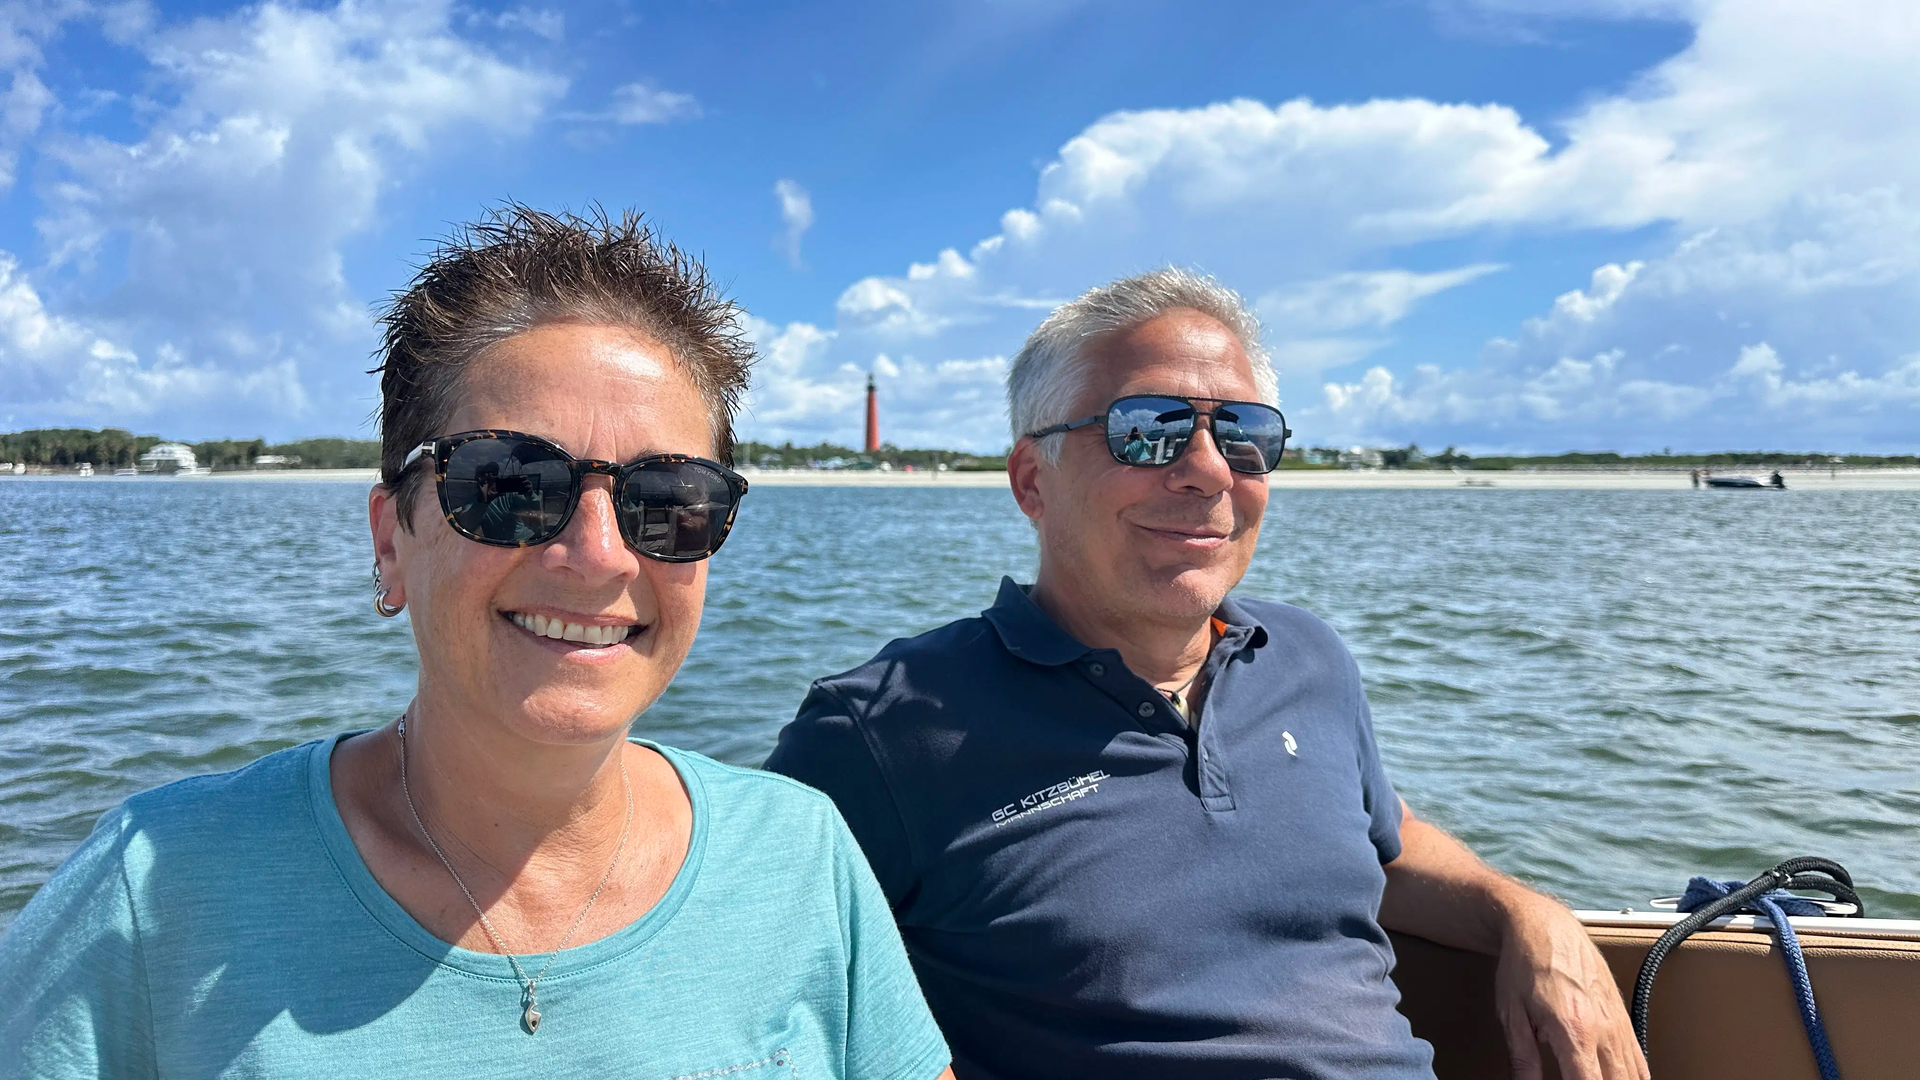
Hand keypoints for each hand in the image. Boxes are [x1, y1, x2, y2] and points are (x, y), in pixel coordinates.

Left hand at [1493, 895, 1648, 1079]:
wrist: (1543, 925)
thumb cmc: (1522, 965)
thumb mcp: (1511, 1014)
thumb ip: (1522, 1059)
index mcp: (1574, 1032)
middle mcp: (1604, 1030)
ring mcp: (1618, 1023)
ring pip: (1634, 1075)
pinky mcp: (1623, 1016)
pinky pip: (1639, 1058)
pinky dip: (1634, 1076)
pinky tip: (1622, 1079)